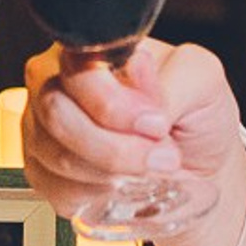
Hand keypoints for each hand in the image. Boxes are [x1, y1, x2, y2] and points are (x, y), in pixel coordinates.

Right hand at [18, 38, 245, 230]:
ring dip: (112, 175)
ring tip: (149, 172)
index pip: (78, 70)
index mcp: (92, 50)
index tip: (156, 126)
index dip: (112, 105)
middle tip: (163, 158)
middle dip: (115, 148)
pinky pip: (55, 190)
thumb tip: (140, 100)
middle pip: (58, 115)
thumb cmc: (195, 116)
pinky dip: (96, 196)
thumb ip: (172, 81)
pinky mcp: (42, 170)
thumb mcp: (204, 82)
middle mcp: (58, 82)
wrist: (198, 166)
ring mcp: (43, 127)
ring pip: (57, 157)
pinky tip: (121, 187)